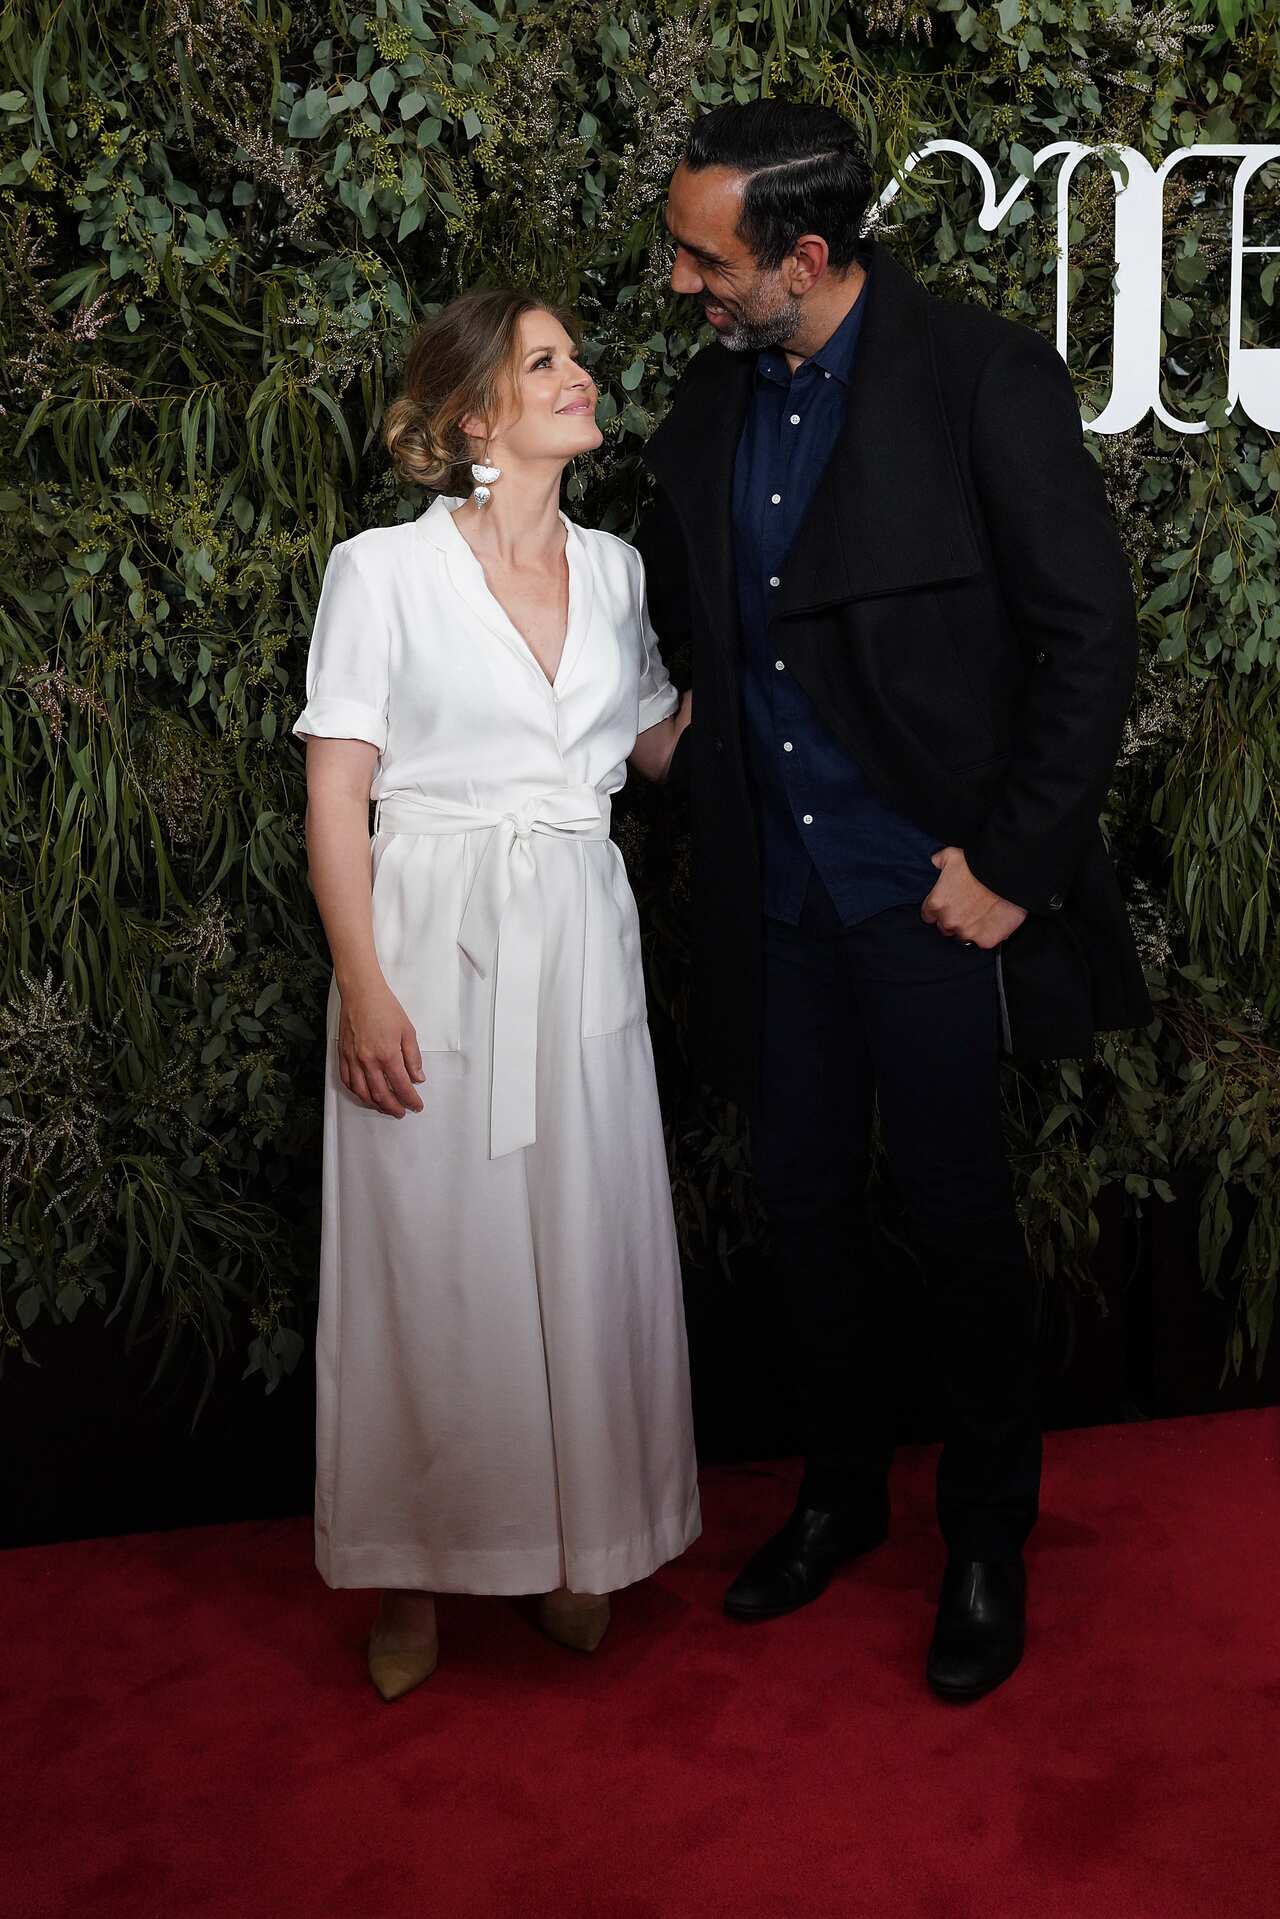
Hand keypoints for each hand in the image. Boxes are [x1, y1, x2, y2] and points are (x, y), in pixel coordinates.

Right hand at [337, 981, 425, 1116]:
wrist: (361, 993)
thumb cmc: (386, 1008)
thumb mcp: (407, 1031)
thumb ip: (413, 1057)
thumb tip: (418, 1078)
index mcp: (388, 1055)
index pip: (402, 1086)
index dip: (410, 1100)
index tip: (417, 1106)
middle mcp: (369, 1061)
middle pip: (381, 1095)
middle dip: (393, 1107)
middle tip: (401, 1112)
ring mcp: (353, 1059)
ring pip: (362, 1092)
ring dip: (374, 1104)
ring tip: (384, 1107)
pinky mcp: (343, 1055)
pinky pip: (347, 1080)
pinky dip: (356, 1092)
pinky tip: (364, 1094)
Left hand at [921, 847, 1027, 948]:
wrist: (1008, 875)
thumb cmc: (979, 864)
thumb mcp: (953, 855)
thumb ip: (939, 860)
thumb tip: (935, 861)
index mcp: (936, 904)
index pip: (928, 915)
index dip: (939, 910)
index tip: (949, 904)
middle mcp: (949, 921)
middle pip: (945, 927)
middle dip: (953, 919)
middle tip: (967, 908)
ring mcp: (968, 932)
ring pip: (963, 936)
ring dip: (969, 928)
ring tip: (981, 915)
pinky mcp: (986, 940)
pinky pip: (983, 941)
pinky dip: (987, 934)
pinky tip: (994, 921)